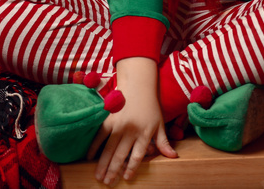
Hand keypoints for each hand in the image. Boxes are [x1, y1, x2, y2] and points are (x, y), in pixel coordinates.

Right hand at [88, 58, 177, 185]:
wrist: (138, 85)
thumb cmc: (150, 105)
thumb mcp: (159, 123)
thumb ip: (163, 142)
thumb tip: (173, 156)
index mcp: (145, 132)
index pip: (137, 155)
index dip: (131, 168)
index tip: (125, 178)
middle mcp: (131, 130)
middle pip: (121, 155)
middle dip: (113, 170)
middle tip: (107, 183)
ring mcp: (119, 124)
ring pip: (108, 148)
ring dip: (102, 164)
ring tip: (98, 176)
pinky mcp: (109, 118)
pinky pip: (99, 135)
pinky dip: (93, 146)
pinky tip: (89, 157)